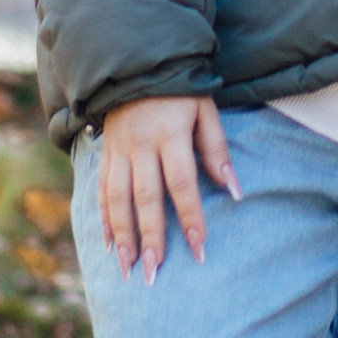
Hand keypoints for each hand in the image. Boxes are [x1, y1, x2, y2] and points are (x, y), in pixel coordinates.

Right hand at [95, 95, 239, 282]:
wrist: (135, 64)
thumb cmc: (180, 91)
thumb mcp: (205, 110)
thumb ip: (216, 149)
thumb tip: (234, 190)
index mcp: (171, 134)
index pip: (182, 183)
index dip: (191, 217)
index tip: (199, 249)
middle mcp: (140, 145)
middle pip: (145, 198)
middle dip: (151, 237)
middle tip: (155, 273)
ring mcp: (118, 150)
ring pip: (118, 199)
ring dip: (123, 236)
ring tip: (129, 267)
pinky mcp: (105, 153)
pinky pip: (102, 190)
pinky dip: (104, 219)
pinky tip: (110, 245)